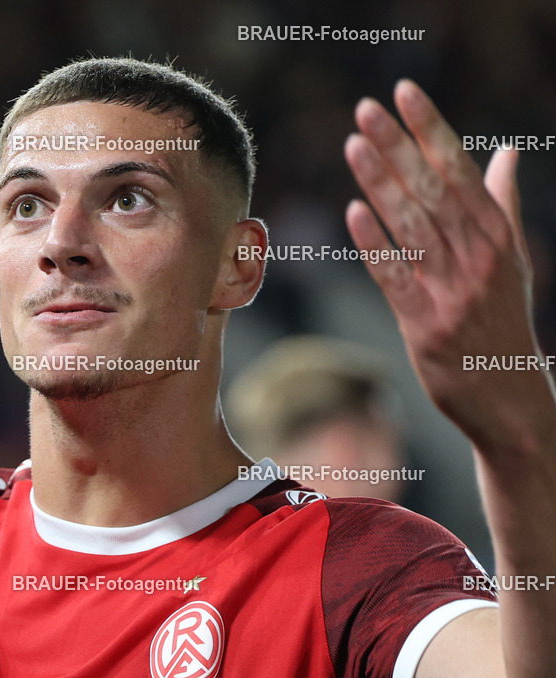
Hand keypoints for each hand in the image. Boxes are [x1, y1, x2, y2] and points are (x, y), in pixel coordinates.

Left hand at [343, 79, 552, 452]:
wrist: (510, 396)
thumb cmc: (503, 320)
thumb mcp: (511, 260)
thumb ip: (501, 204)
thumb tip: (506, 152)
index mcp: (498, 236)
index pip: (460, 170)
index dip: (431, 130)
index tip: (404, 93)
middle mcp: (479, 258)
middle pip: (433, 191)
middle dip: (398, 146)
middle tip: (365, 108)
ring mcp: (454, 292)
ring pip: (414, 227)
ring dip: (382, 184)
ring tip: (354, 145)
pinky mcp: (427, 326)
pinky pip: (397, 279)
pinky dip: (376, 245)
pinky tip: (353, 213)